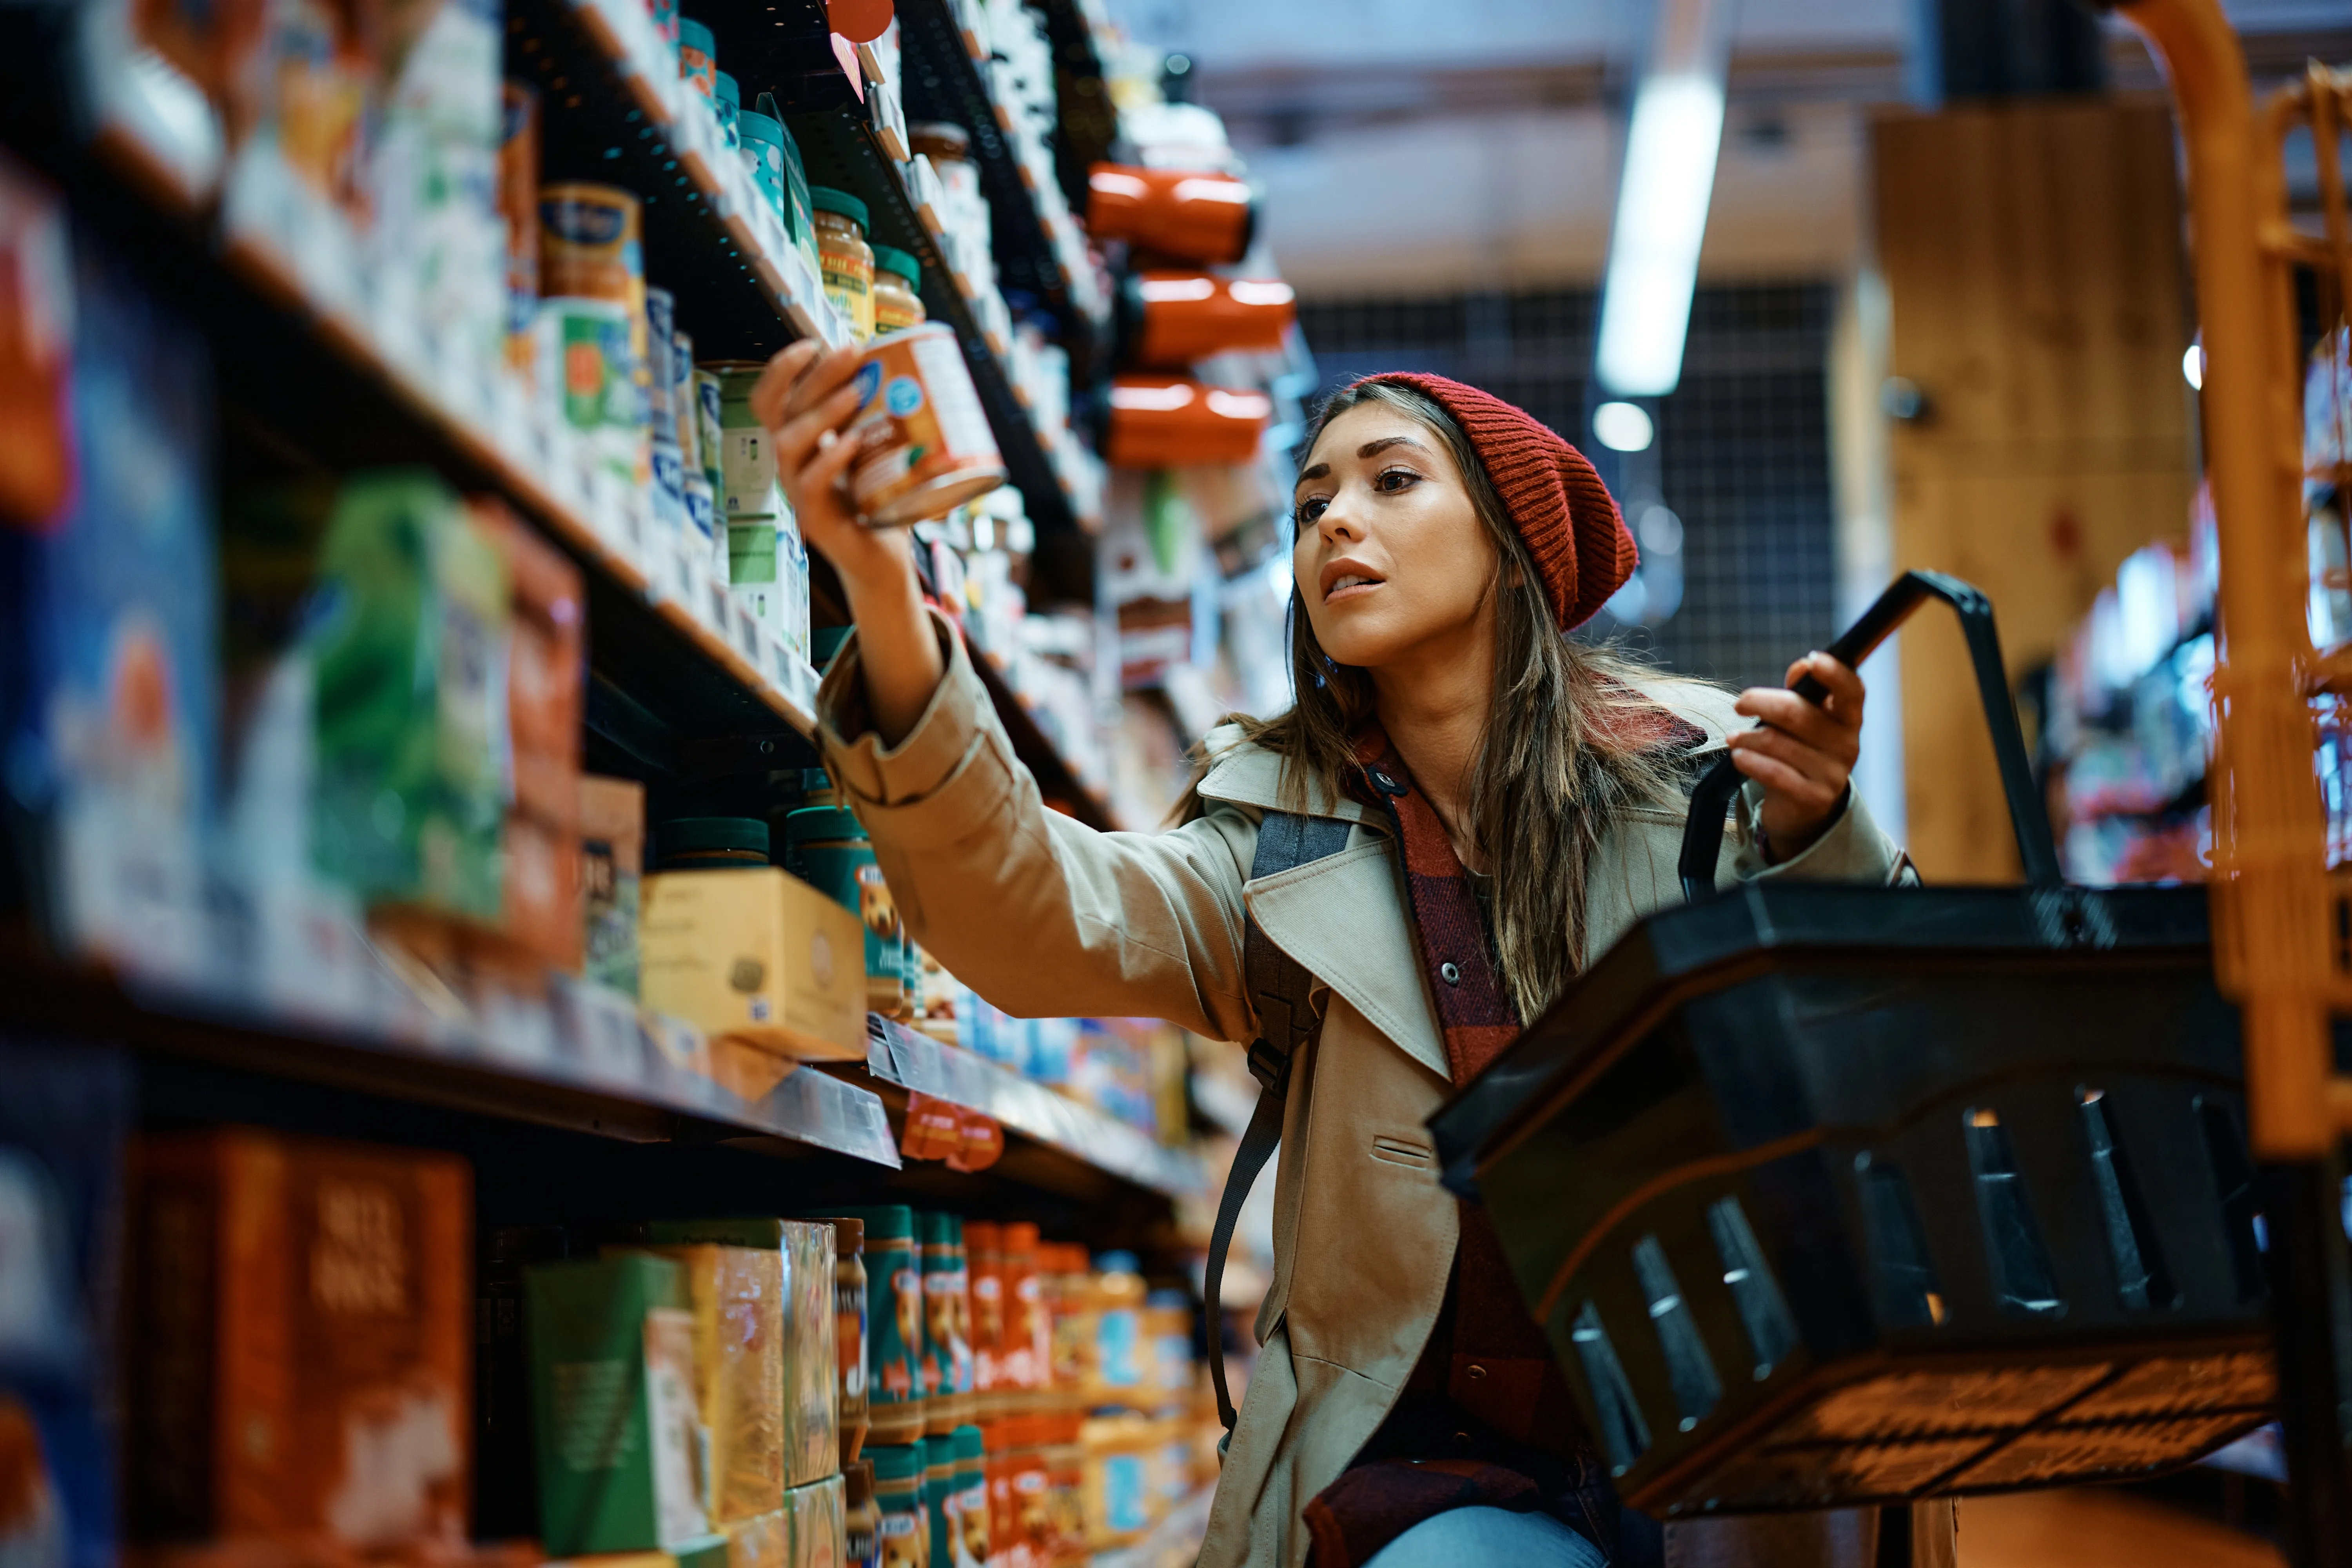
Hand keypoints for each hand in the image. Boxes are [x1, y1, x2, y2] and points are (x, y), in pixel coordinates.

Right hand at [749, 339, 916, 610]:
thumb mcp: (877, 450)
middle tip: (851, 354)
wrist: (883, 558)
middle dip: (817, 377)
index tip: (815, 343)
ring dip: (820, 414)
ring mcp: (797, 491)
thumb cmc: (879, 499)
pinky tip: (852, 442)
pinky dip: (829, 459)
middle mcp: (791, 462)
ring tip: (854, 394)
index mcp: (800, 442)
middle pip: (786, 410)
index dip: (782, 368)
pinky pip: (811, 483)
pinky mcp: (813, 518)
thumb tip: (912, 363)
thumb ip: (880, 415)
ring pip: (789, 443)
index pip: (772, 398)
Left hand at [1727, 651, 1864, 860]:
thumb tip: (1801, 668)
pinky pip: (1773, 772)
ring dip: (1746, 738)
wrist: (1804, 806)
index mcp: (1848, 718)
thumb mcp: (1805, 719)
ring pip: (1776, 742)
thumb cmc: (1801, 750)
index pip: (1852, 691)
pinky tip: (1739, 756)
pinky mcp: (1813, 798)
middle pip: (1796, 712)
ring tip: (1734, 739)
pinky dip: (1748, 760)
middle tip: (1740, 704)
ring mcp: (1833, 774)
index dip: (1835, 673)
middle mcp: (1847, 745)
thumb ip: (1802, 692)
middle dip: (1760, 702)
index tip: (1813, 660)